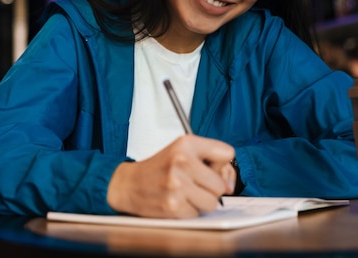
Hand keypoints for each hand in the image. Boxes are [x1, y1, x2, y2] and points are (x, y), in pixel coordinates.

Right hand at [107, 135, 234, 217]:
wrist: (128, 184)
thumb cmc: (160, 168)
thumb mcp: (184, 152)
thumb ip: (213, 163)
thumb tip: (229, 187)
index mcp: (187, 143)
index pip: (228, 153)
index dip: (221, 164)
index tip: (209, 166)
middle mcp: (182, 161)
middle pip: (220, 184)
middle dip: (210, 188)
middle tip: (192, 182)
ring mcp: (177, 184)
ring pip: (212, 202)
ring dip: (200, 201)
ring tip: (184, 192)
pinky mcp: (173, 205)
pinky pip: (197, 214)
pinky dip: (188, 211)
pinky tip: (175, 201)